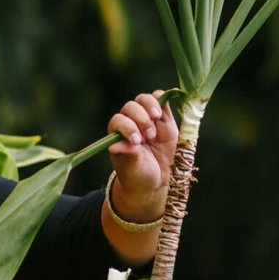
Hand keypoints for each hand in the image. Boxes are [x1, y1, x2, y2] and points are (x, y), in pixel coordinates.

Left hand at [106, 90, 176, 219]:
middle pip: (131, 107)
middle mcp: (132, 123)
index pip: (119, 120)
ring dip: (150, 106)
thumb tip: (113, 146)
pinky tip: (163, 110)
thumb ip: (127, 155)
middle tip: (150, 135)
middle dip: (141, 118)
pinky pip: (162, 101)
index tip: (137, 141)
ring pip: (145, 100)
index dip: (127, 127)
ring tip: (156, 119)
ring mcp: (149, 119)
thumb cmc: (139, 175)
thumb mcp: (133, 168)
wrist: (158, 181)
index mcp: (118, 134)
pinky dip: (163, 99)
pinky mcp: (165, 119)